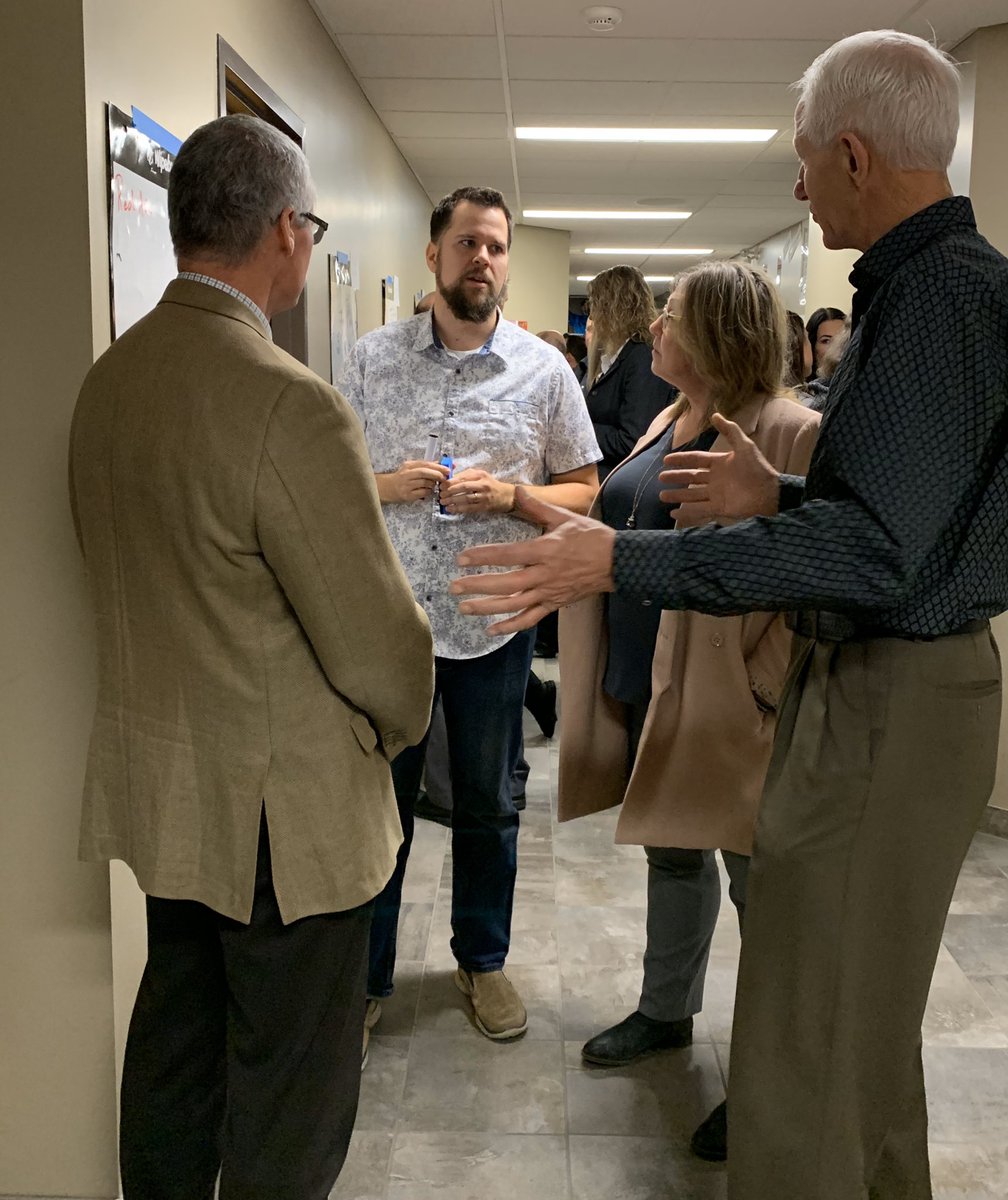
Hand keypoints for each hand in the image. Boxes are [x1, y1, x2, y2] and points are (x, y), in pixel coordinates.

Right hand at [378, 459, 448, 503]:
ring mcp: (406, 485)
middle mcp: (406, 474)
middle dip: (437, 474)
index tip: (448, 469)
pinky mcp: (407, 495)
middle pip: (424, 472)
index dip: (438, 466)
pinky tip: (428, 490)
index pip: (425, 464)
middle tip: (445, 477)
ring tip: (434, 484)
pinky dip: (428, 491)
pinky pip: (423, 493)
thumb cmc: (404, 477)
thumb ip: (427, 466)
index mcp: (409, 465)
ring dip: (433, 484)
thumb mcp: (413, 469)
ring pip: (425, 483)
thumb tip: (443, 463)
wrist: (389, 488)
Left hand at [441, 468, 515, 515]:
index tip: (442, 485)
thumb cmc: (490, 485)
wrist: (507, 496)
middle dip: (450, 491)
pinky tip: (451, 509)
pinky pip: (470, 508)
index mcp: (480, 475)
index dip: (451, 481)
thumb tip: (449, 478)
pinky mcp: (485, 506)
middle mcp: (483, 484)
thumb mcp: (481, 476)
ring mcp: (484, 496)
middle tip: (441, 494)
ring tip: (443, 502)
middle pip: (464, 487)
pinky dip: (459, 509)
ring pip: (466, 498)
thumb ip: (466, 475)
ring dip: (453, 500)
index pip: (463, 477)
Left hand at [451, 487, 615, 633]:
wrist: (617, 562)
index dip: (483, 556)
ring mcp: (549, 592)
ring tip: (464, 608)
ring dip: (488, 608)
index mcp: (545, 550)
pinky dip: (510, 626)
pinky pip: (530, 619)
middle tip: (454, 586)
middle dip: (478, 586)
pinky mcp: (554, 604)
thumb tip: (517, 490)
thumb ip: (537, 507)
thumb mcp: (564, 517)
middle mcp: (544, 574)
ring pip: (514, 604)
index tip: (461, 558)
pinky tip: (491, 629)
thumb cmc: (591, 537)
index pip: (508, 554)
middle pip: (506, 583)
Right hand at [658, 412, 779, 519]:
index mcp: (720, 463)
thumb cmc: (758, 468)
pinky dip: (686, 512)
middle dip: (676, 477)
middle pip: (691, 477)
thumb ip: (730, 430)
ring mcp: (716, 494)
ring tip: (662, 496)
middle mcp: (716, 479)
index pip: (696, 460)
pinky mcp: (719, 508)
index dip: (682, 459)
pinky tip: (674, 514)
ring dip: (677, 495)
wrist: (769, 491)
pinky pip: (699, 510)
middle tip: (661, 478)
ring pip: (692, 494)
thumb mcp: (744, 445)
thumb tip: (715, 415)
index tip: (666, 460)